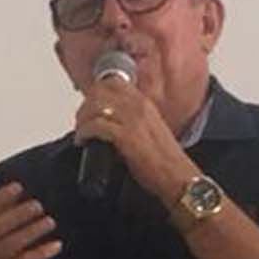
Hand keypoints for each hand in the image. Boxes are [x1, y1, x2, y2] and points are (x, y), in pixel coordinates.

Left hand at [74, 73, 196, 202]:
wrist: (177, 176)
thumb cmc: (166, 160)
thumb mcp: (150, 129)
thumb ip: (132, 120)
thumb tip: (111, 122)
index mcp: (144, 103)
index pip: (113, 82)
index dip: (96, 91)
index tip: (89, 104)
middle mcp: (138, 106)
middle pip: (100, 91)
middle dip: (85, 105)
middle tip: (81, 120)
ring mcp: (131, 120)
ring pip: (95, 106)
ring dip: (82, 119)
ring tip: (81, 132)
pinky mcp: (125, 137)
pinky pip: (95, 126)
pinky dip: (84, 132)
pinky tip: (83, 141)